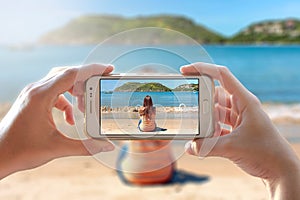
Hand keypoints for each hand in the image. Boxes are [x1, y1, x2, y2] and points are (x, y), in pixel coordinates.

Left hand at [0, 64, 114, 178]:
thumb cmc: (21, 150)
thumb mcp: (57, 148)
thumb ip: (86, 147)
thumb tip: (107, 146)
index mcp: (41, 96)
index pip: (71, 74)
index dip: (92, 70)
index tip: (108, 69)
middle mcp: (36, 90)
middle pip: (67, 74)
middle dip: (86, 79)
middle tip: (102, 83)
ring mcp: (33, 94)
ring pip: (60, 82)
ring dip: (76, 91)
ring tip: (85, 106)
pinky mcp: (32, 100)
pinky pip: (54, 93)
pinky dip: (66, 102)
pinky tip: (70, 118)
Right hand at [181, 62, 299, 198]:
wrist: (280, 170)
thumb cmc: (265, 153)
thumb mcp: (233, 147)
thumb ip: (208, 147)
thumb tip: (188, 147)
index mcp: (245, 101)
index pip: (222, 75)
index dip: (203, 69)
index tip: (185, 71)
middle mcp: (242, 106)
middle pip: (216, 94)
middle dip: (201, 99)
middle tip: (187, 105)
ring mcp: (240, 118)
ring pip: (216, 110)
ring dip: (206, 118)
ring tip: (194, 125)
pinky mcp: (237, 129)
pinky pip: (219, 124)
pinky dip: (210, 130)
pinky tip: (203, 140)